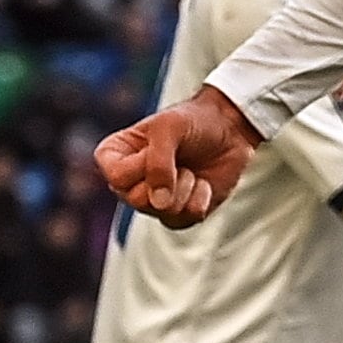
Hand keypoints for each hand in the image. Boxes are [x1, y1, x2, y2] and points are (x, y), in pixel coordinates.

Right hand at [97, 86, 262, 228]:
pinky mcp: (177, 215)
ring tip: (189, 169)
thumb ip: (158, 161)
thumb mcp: (170, 128)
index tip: (156, 147)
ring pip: (162, 212)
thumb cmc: (192, 122)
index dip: (142, 166)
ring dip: (186, 187)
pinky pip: (185, 219)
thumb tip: (158, 203)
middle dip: (168, 179)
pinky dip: (200, 199)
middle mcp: (128, 183)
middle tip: (179, 161)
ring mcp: (152, 201)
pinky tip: (202, 183)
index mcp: (115, 156)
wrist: (228, 131)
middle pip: (137, 200)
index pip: (116, 177)